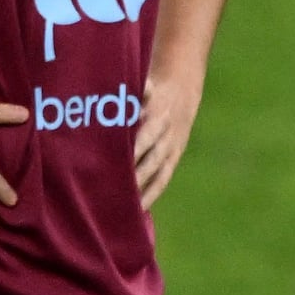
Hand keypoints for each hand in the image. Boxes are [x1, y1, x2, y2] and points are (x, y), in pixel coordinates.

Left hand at [130, 62, 206, 213]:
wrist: (180, 90)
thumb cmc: (147, 89)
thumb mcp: (142, 84)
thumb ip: (137, 92)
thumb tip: (130, 90)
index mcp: (156, 114)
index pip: (145, 135)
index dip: (134, 149)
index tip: (117, 162)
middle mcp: (164, 133)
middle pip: (150, 157)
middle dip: (134, 174)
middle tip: (114, 191)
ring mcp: (170, 147)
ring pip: (156, 172)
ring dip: (142, 189)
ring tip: (124, 207)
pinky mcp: (173, 158)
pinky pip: (162, 179)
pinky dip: (150, 195)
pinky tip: (137, 210)